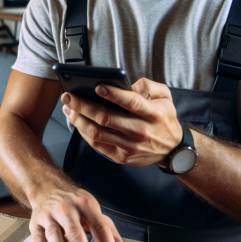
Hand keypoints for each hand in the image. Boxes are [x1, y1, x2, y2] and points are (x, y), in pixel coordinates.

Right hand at [29, 184, 132, 241]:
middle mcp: (66, 208)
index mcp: (85, 204)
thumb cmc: (75, 204)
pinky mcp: (35, 222)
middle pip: (76, 233)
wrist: (47, 187)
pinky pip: (37, 238)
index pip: (100, 227)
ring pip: (55, 235)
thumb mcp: (94, 213)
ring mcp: (49, 215)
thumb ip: (111, 233)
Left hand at [61, 78, 183, 167]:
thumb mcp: (165, 96)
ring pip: (97, 133)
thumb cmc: (164, 118)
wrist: (172, 149)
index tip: (96, 86)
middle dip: (83, 106)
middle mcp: (141, 130)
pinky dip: (84, 133)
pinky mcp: (123, 157)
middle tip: (68, 96)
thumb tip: (127, 84)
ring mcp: (131, 146)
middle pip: (106, 118)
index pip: (131, 102)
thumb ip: (149, 85)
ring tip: (68, 108)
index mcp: (153, 113)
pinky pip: (98, 145)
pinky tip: (77, 122)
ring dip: (78, 120)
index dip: (113, 94)